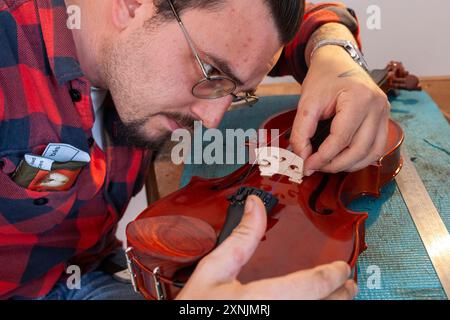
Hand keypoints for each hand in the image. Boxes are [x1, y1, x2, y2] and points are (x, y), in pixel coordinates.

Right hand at [176, 195, 356, 299]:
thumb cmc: (197, 309)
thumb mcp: (213, 270)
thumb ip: (240, 238)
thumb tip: (256, 206)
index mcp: (264, 300)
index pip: (313, 286)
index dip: (334, 275)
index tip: (341, 268)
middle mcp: (278, 315)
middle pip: (327, 308)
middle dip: (342, 294)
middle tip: (347, 284)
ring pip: (320, 318)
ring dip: (333, 307)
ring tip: (337, 297)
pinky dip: (317, 311)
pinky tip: (313, 305)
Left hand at [291, 45, 389, 174]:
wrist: (338, 62)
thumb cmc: (323, 79)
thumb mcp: (307, 102)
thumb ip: (302, 131)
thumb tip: (301, 157)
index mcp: (359, 97)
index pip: (341, 138)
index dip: (322, 156)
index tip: (306, 165)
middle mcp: (378, 106)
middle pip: (359, 149)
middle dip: (334, 164)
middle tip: (315, 167)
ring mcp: (385, 113)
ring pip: (371, 153)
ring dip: (349, 165)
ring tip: (327, 165)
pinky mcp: (384, 120)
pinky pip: (377, 148)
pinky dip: (360, 159)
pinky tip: (343, 160)